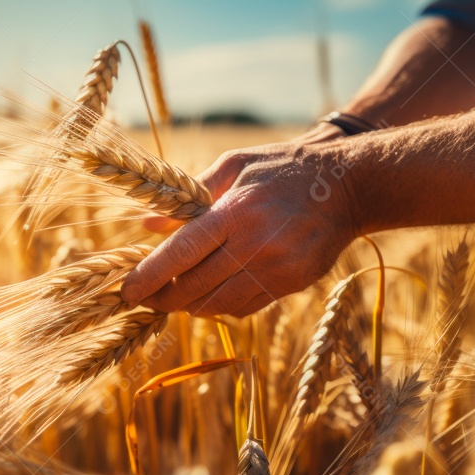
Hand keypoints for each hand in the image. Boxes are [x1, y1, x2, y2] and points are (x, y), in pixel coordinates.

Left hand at [121, 141, 361, 317]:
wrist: (348, 186)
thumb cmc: (282, 168)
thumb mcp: (234, 165)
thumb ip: (188, 196)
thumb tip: (148, 225)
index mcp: (236, 211)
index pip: (181, 254)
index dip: (149, 277)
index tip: (126, 292)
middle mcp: (256, 245)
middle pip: (194, 287)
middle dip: (162, 298)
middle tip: (144, 298)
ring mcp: (277, 270)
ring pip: (218, 305)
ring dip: (190, 304)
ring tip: (174, 296)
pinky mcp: (293, 284)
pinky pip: (246, 307)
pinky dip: (222, 305)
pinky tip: (212, 292)